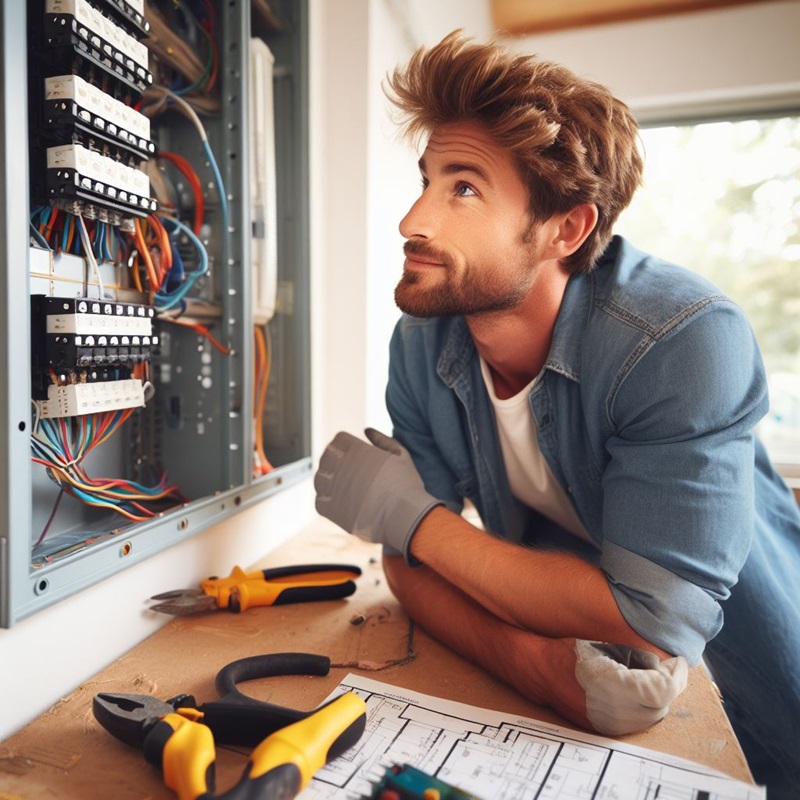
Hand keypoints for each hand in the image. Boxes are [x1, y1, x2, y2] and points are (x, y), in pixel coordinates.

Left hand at [314, 428, 442, 561]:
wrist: (405, 516)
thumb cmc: (407, 485)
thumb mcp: (401, 455)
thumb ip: (383, 440)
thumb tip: (367, 430)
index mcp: (357, 450)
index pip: (338, 440)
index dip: (345, 446)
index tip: (353, 455)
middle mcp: (342, 466)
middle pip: (326, 457)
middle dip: (335, 461)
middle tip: (349, 473)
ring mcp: (334, 488)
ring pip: (320, 479)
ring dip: (328, 481)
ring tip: (345, 489)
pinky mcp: (331, 509)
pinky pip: (319, 501)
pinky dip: (327, 501)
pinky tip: (341, 503)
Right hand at [574, 640, 688, 734]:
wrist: (537, 669)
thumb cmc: (568, 651)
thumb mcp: (604, 645)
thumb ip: (636, 657)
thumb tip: (662, 665)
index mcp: (612, 687)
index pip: (661, 691)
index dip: (675, 677)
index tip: (678, 664)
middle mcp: (610, 712)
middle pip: (658, 708)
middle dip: (667, 688)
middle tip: (667, 669)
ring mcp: (604, 725)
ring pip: (647, 719)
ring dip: (656, 700)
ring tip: (653, 679)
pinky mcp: (600, 729)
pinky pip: (632, 722)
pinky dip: (641, 708)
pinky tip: (637, 692)